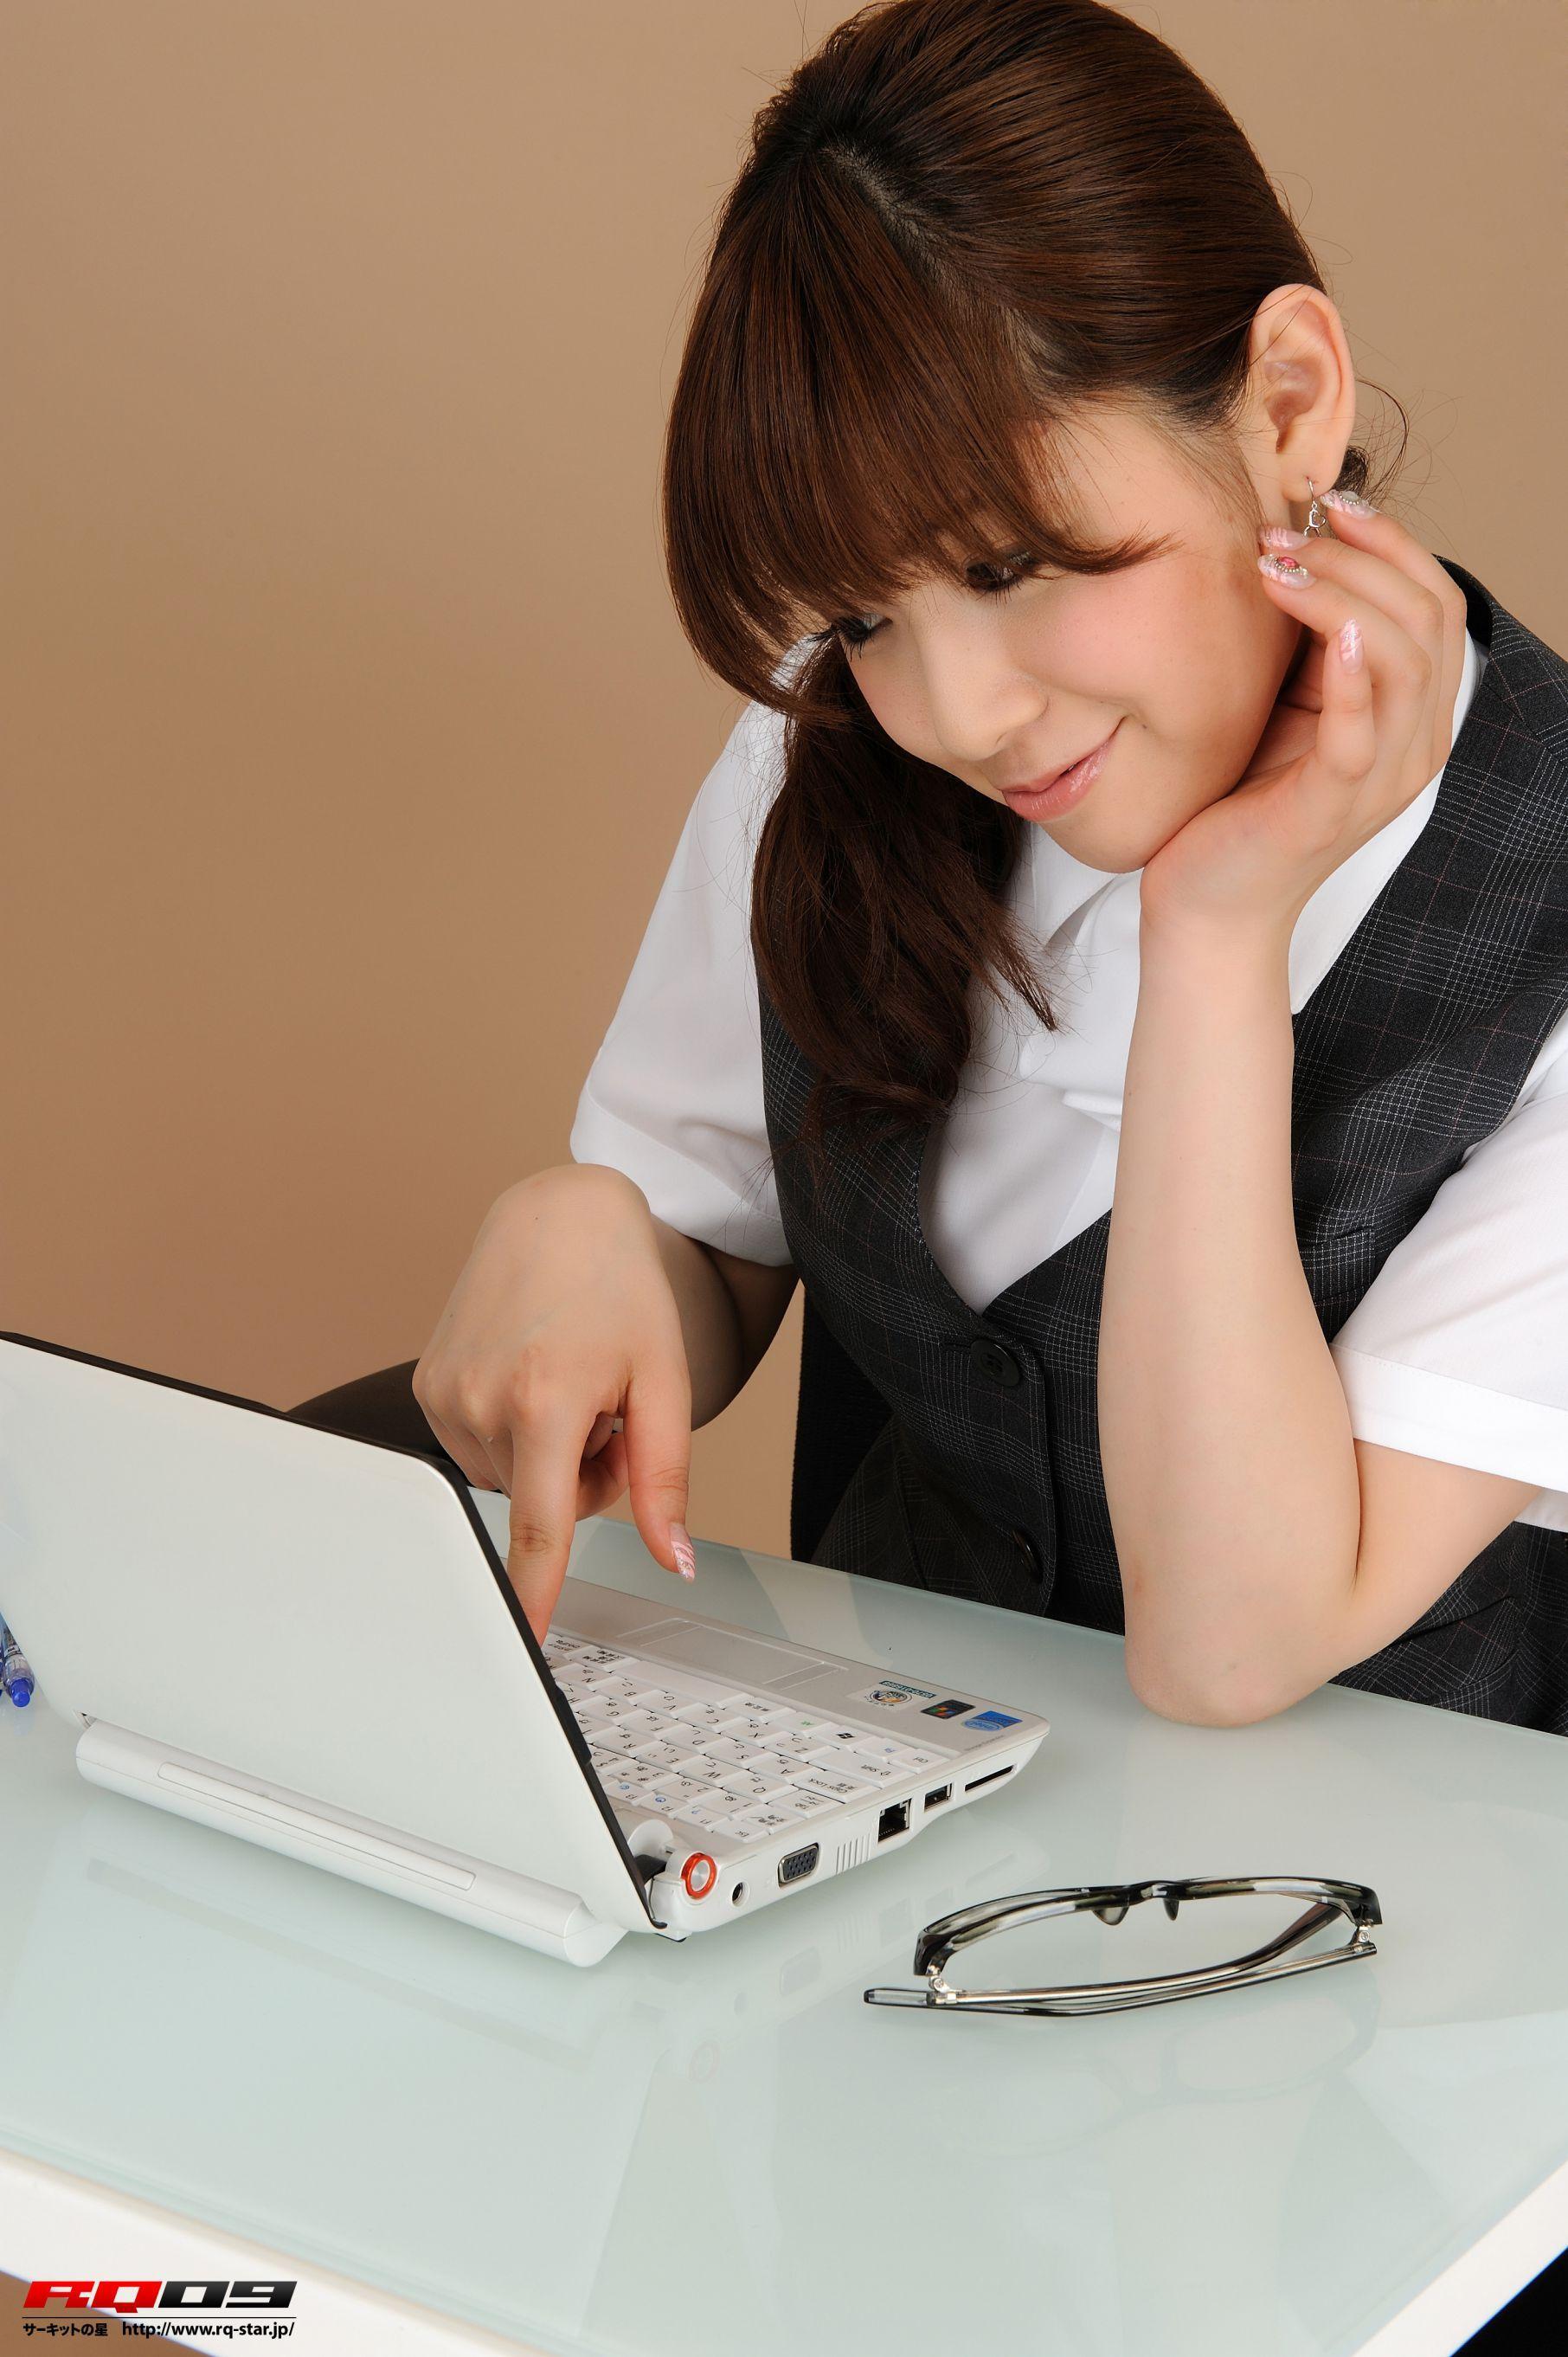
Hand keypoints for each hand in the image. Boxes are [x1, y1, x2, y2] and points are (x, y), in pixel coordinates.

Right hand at [412, 1165, 696, 1641]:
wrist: (557, 1217)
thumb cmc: (619, 1289)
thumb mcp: (664, 1381)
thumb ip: (666, 1481)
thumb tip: (676, 1559)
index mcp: (546, 1398)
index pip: (540, 1526)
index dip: (531, 1594)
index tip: (516, 1646)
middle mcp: (481, 1398)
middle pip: (543, 1504)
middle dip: (584, 1477)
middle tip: (607, 1410)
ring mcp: (445, 1392)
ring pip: (511, 1481)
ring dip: (548, 1454)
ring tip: (566, 1384)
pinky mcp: (426, 1386)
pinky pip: (481, 1451)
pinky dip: (513, 1433)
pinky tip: (530, 1375)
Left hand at [1137, 498, 1469, 939]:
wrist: (1205, 906)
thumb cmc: (1236, 805)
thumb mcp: (1283, 706)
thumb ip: (1307, 646)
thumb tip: (1295, 550)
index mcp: (1411, 715)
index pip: (1437, 602)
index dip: (1393, 542)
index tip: (1327, 503)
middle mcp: (1414, 745)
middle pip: (1429, 616)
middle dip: (1362, 557)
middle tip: (1285, 533)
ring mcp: (1378, 779)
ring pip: (1404, 660)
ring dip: (1344, 596)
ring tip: (1277, 568)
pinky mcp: (1332, 807)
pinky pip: (1361, 732)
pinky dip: (1350, 675)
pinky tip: (1325, 632)